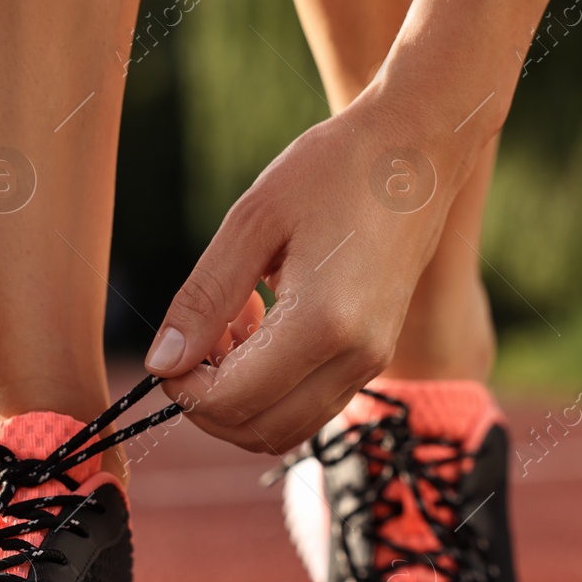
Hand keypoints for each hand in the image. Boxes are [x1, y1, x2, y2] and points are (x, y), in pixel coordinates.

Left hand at [145, 95, 474, 453]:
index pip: (232, 400)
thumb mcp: (252, 221)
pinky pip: (311, 404)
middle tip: (193, 341)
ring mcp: (371, 362)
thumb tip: (163, 362)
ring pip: (285, 428)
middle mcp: (355, 357)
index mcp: (323, 322)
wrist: (417, 150)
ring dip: (241, 397)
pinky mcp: (375, 356)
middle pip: (259, 431)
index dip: (184, 389)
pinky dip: (272, 387)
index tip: (168, 350)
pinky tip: (262, 325)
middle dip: (208, 403)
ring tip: (231, 325)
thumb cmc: (334, 170)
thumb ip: (204, 298)